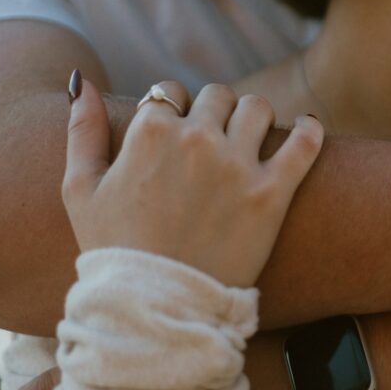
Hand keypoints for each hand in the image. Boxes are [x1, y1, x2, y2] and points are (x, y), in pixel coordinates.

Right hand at [62, 79, 323, 286]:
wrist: (158, 308)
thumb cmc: (116, 250)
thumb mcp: (81, 190)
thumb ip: (83, 130)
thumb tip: (83, 81)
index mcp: (151, 133)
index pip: (170, 92)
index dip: (173, 110)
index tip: (178, 134)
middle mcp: (196, 139)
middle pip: (218, 96)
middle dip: (214, 112)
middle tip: (215, 140)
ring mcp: (238, 164)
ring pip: (259, 108)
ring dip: (255, 118)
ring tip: (252, 140)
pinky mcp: (273, 192)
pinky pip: (305, 141)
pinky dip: (310, 129)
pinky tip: (307, 128)